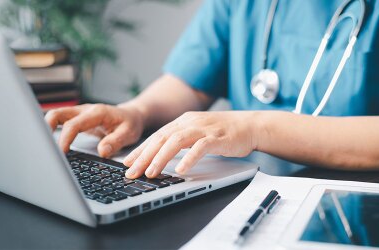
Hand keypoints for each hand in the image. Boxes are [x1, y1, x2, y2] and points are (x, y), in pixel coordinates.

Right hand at [45, 103, 145, 157]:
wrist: (131, 115)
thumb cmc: (130, 124)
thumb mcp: (129, 133)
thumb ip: (115, 142)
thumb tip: (102, 151)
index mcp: (96, 113)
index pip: (73, 125)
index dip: (65, 139)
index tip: (62, 153)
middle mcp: (84, 110)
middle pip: (56, 114)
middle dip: (46, 129)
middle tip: (45, 148)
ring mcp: (78, 113)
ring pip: (55, 116)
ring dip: (46, 129)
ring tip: (44, 147)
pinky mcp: (76, 118)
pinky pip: (59, 121)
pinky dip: (51, 130)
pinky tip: (50, 144)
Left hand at [122, 111, 259, 178]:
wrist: (251, 125)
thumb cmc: (224, 132)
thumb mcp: (197, 132)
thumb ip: (180, 140)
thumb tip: (159, 155)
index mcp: (183, 121)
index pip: (156, 136)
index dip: (140, 150)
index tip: (128, 163)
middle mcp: (190, 122)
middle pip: (161, 138)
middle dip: (144, 156)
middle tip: (131, 171)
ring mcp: (204, 129)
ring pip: (176, 141)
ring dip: (161, 158)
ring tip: (151, 172)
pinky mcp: (217, 137)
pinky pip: (200, 147)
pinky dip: (189, 158)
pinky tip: (181, 169)